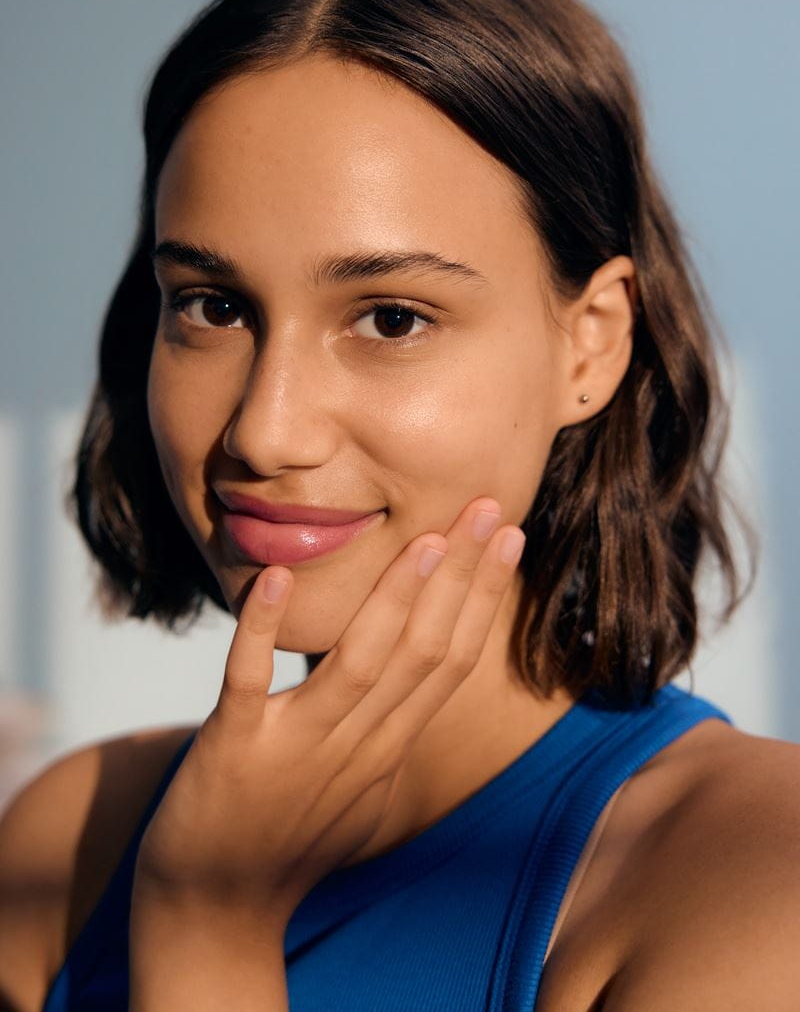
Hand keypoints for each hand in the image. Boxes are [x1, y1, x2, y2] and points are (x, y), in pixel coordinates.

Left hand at [133, 496, 525, 927]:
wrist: (216, 908)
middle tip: (491, 508)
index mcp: (388, 746)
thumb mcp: (361, 782)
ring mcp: (296, 747)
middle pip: (425, 652)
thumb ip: (389, 725)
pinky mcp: (232, 749)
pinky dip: (262, 630)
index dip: (485, 597)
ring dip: (395, 598)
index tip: (510, 537)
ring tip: (424, 538)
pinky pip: (249, 683)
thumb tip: (417, 675)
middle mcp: (356, 745)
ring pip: (360, 664)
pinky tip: (277, 577)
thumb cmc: (289, 836)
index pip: (452, 661)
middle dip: (462, 577)